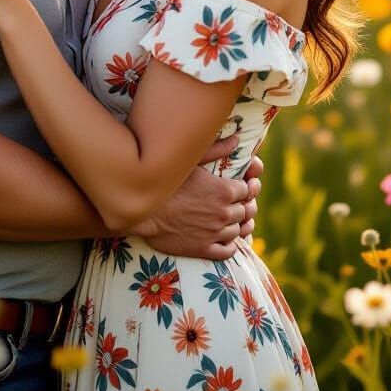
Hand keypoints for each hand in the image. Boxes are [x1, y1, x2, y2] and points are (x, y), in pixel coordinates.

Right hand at [131, 133, 259, 259]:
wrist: (143, 210)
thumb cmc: (165, 182)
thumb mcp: (190, 160)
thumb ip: (216, 149)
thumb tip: (237, 140)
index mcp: (224, 190)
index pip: (247, 190)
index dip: (246, 187)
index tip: (242, 185)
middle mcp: (223, 213)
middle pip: (245, 211)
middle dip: (243, 205)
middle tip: (237, 202)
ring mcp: (215, 233)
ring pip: (238, 231)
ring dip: (237, 224)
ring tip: (230, 219)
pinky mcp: (204, 249)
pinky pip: (228, 251)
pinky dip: (230, 244)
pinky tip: (223, 237)